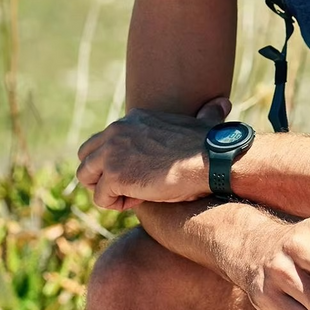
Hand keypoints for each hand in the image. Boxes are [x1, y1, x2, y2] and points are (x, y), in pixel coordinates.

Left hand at [76, 97, 230, 210]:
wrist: (211, 161)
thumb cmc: (211, 147)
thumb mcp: (204, 122)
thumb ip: (206, 113)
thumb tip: (224, 104)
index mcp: (132, 119)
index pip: (103, 141)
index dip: (117, 162)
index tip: (140, 172)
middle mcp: (117, 131)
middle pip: (86, 157)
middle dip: (100, 176)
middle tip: (126, 188)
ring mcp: (113, 152)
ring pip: (86, 178)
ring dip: (107, 191)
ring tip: (135, 195)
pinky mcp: (114, 175)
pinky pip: (101, 198)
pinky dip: (117, 204)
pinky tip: (141, 200)